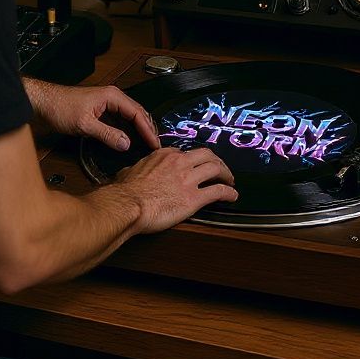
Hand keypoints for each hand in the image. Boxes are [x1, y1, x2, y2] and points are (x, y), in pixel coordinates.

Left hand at [23, 78, 159, 151]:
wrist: (44, 102)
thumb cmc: (61, 107)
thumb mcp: (85, 125)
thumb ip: (107, 134)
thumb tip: (126, 144)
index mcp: (113, 96)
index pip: (138, 113)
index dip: (148, 130)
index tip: (154, 143)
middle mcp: (113, 97)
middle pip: (138, 113)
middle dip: (148, 129)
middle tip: (155, 145)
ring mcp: (107, 103)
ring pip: (130, 116)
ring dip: (139, 129)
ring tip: (147, 143)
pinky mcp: (101, 109)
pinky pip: (120, 119)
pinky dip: (128, 129)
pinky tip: (129, 139)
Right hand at [116, 147, 237, 232]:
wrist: (128, 205)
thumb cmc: (125, 191)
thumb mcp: (128, 172)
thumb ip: (136, 170)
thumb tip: (129, 173)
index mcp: (165, 155)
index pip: (185, 153)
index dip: (194, 160)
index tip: (197, 166)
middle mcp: (180, 163)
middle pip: (206, 155)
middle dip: (217, 161)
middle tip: (221, 169)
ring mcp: (188, 179)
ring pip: (216, 169)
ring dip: (226, 174)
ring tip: (230, 180)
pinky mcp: (194, 198)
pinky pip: (218, 192)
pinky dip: (229, 193)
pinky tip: (233, 196)